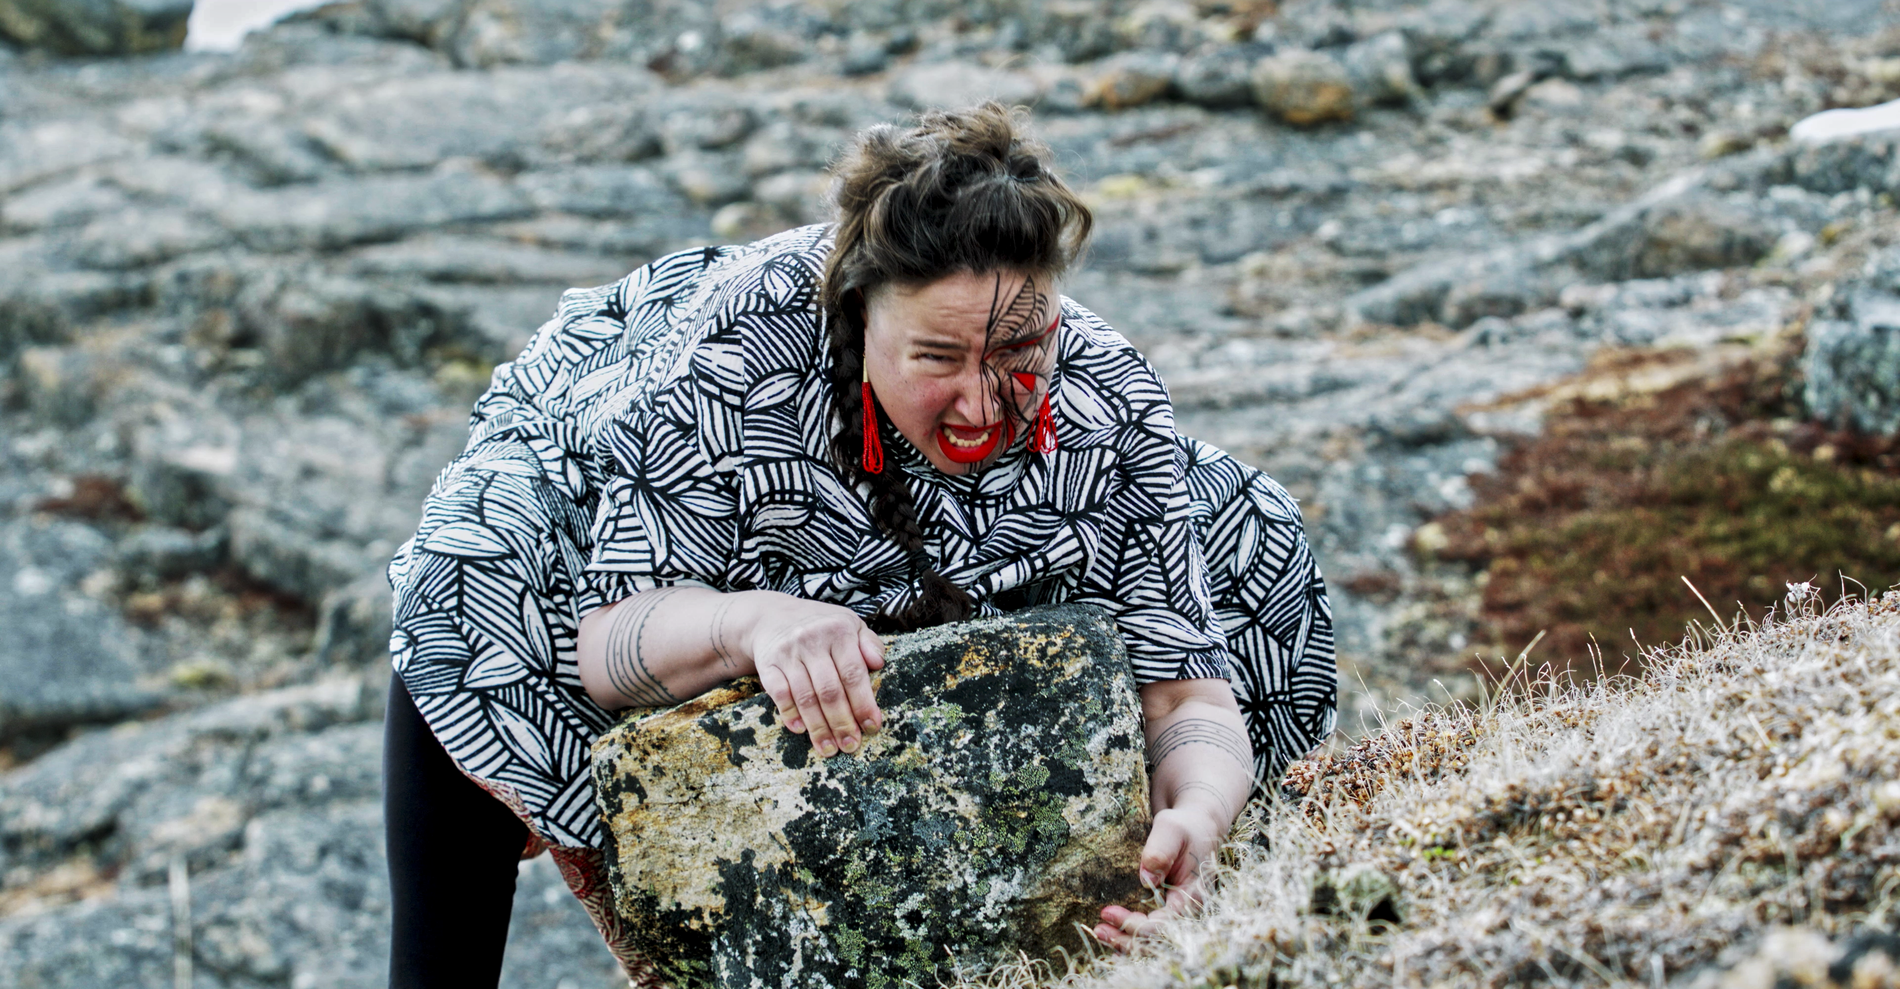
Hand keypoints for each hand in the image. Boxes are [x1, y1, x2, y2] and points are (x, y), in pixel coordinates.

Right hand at [748, 595, 884, 757]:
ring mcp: (788, 653)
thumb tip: (879, 664)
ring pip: (806, 697)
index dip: (863, 703)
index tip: (872, 727)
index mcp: (839, 631)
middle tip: (851, 745)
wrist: (771, 616)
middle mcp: (813, 640)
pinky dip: (789, 713)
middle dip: (842, 722)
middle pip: (830, 690)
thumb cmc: (821, 626)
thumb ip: (869, 643)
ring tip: (829, 749)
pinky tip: (800, 730)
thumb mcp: (849, 624)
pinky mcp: (768, 664)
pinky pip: (779, 693)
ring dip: (818, 727)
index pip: (853, 673)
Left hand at [1093, 805, 1225, 950]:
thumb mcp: (1172, 829)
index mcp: (1193, 895)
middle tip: (1098, 929)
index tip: (1107, 912)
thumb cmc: (1184, 826)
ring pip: (1154, 942)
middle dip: (1126, 940)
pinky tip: (1112, 936)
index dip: (1134, 924)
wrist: (1196, 827)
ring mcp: (1179, 914)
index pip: (1164, 924)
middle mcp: (1188, 911)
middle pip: (1157, 940)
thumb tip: (1146, 879)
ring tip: (1099, 933)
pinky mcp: (1169, 912)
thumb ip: (1160, 851)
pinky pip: (1151, 933)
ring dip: (1126, 943)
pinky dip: (1131, 937)